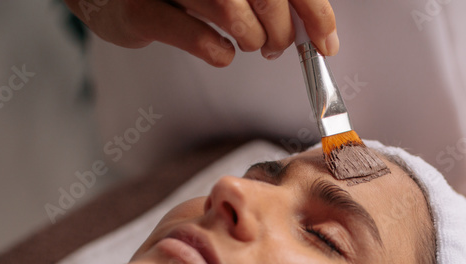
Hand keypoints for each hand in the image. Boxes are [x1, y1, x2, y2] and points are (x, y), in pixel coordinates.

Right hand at [64, 0, 338, 66]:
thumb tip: (316, 28)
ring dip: (251, 39)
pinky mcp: (138, 9)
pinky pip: (197, 37)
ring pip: (232, 9)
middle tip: (275, 47)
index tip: (327, 44)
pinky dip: (218, 51)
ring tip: (247, 44)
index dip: (315, 12)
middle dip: (280, 32)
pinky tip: (220, 50)